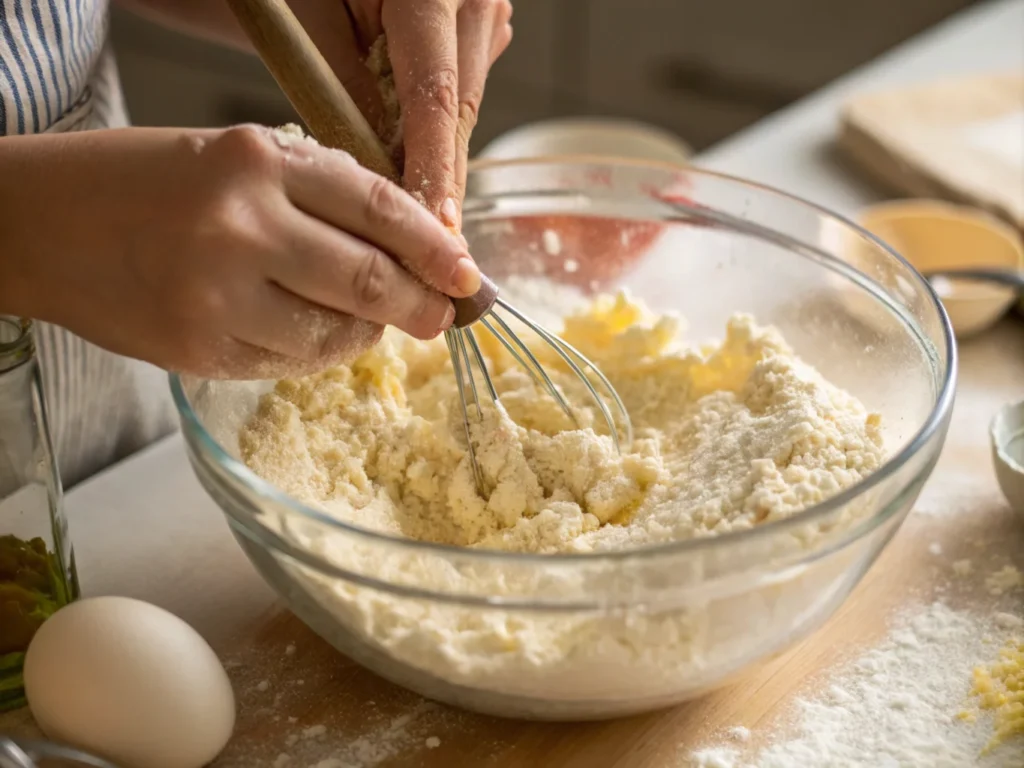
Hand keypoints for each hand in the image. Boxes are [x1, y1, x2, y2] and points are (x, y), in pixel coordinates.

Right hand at [0, 125, 481, 378]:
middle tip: (442, 316)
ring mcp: (217, 298)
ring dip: (366, 333)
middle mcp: (240, 228)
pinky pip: (291, 363)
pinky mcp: (200, 352)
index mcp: (256, 160)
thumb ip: (319, 198)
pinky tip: (309, 332)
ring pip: (336, 336)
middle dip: (421, 306)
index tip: (467, 274)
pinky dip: (317, 352)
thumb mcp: (237, 160)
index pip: (379, 207)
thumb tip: (410, 252)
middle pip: (368, 282)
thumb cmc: (145, 183)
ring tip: (364, 320)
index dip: (435, 247)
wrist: (39, 225)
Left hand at [295, 0, 512, 223]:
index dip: (435, 170)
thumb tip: (379, 179)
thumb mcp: (310, 26)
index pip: (436, 97)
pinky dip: (432, 130)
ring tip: (419, 223)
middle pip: (458, 109)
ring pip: (460, 105)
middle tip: (429, 251)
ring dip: (434, 159)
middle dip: (440, 181)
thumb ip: (348, 98)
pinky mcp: (476, 25)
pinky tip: (416, 168)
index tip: (435, 227)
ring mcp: (483, 10)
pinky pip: (457, 90)